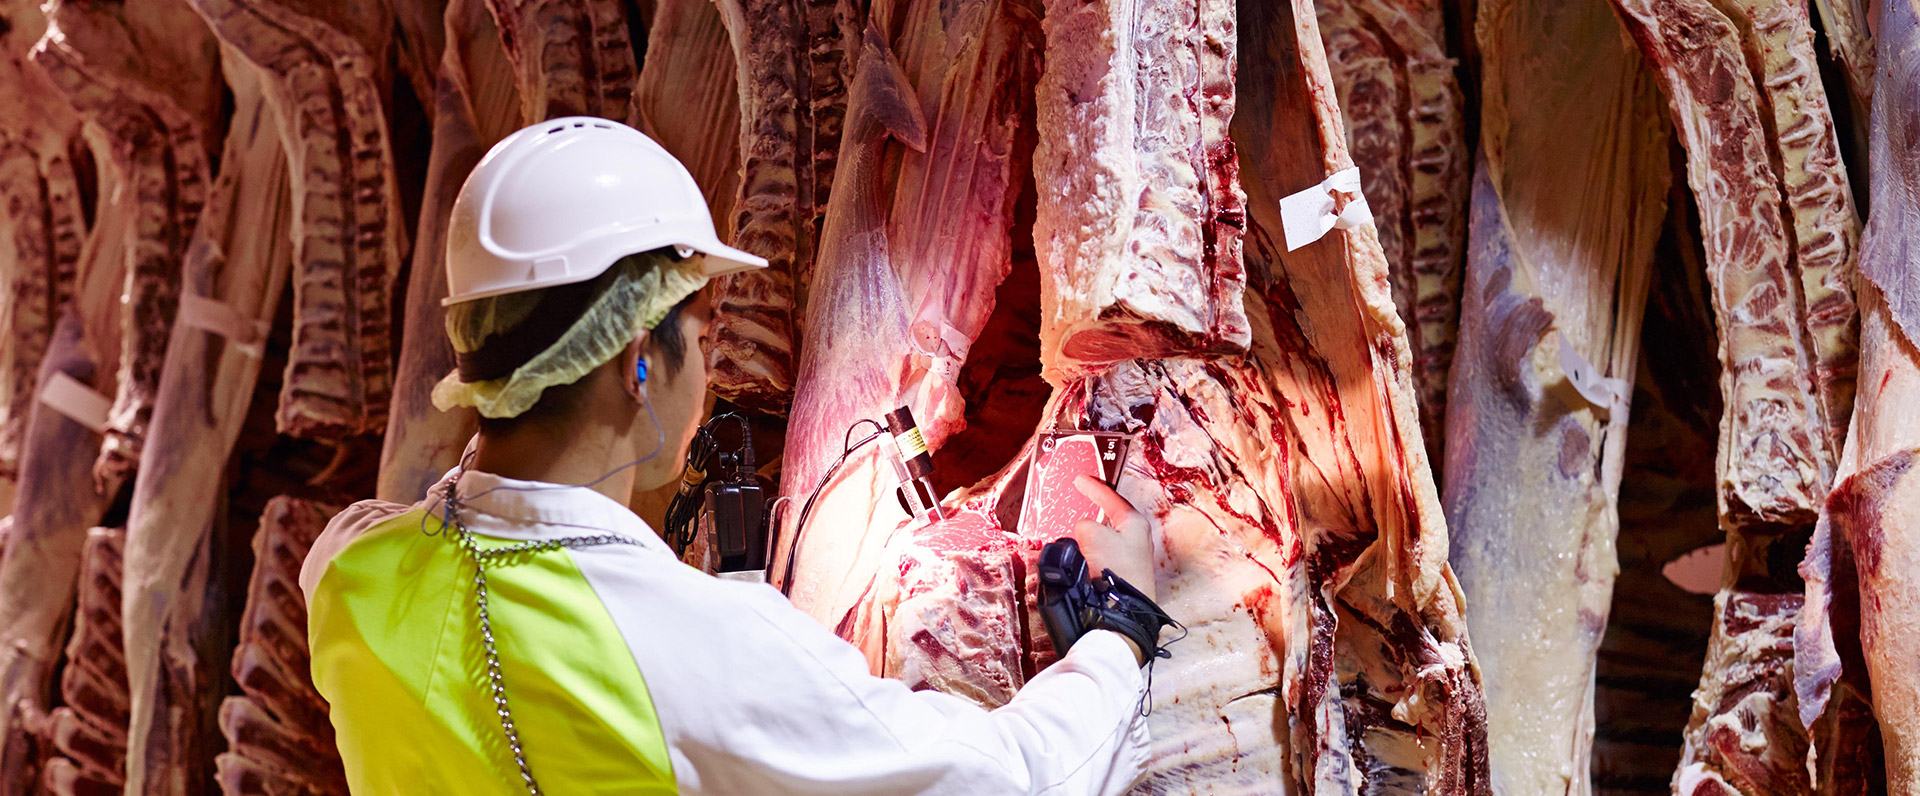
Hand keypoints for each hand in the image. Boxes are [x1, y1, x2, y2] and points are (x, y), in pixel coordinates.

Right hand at [1070, 475, 1156, 604]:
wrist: (1122, 610)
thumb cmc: (1115, 570)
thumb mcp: (1093, 536)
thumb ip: (1085, 525)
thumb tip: (1083, 532)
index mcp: (1134, 522)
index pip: (1111, 497)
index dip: (1093, 486)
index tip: (1080, 479)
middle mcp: (1137, 538)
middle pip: (1110, 518)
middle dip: (1093, 513)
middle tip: (1080, 503)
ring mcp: (1131, 557)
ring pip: (1104, 538)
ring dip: (1089, 538)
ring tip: (1077, 540)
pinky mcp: (1123, 574)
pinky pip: (1102, 556)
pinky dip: (1090, 554)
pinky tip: (1082, 560)